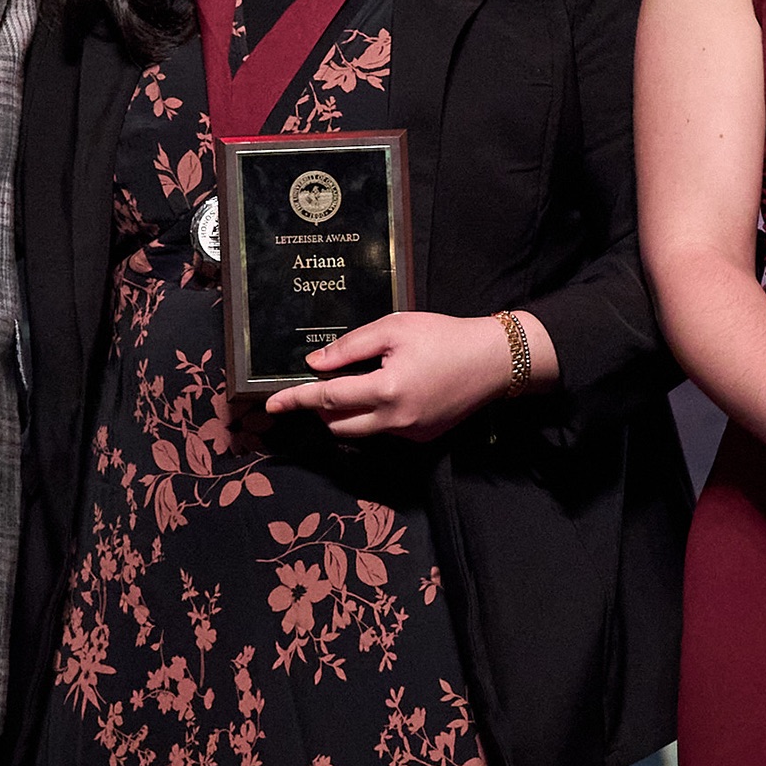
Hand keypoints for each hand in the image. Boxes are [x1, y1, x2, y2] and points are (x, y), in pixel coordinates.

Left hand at [264, 311, 538, 440]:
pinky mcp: (422, 437)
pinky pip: (383, 431)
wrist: (493, 361)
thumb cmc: (444, 336)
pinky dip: (372, 415)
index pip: (327, 398)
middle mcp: (395, 420)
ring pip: (359, 432)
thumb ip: (350, 346)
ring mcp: (410, 433)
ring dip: (345, 414)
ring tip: (352, 384)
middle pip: (337, 425)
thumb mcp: (394, 328)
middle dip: (320, 408)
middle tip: (319, 383)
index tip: (271, 405)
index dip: (296, 400)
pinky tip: (386, 390)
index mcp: (385, 390)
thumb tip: (316, 364)